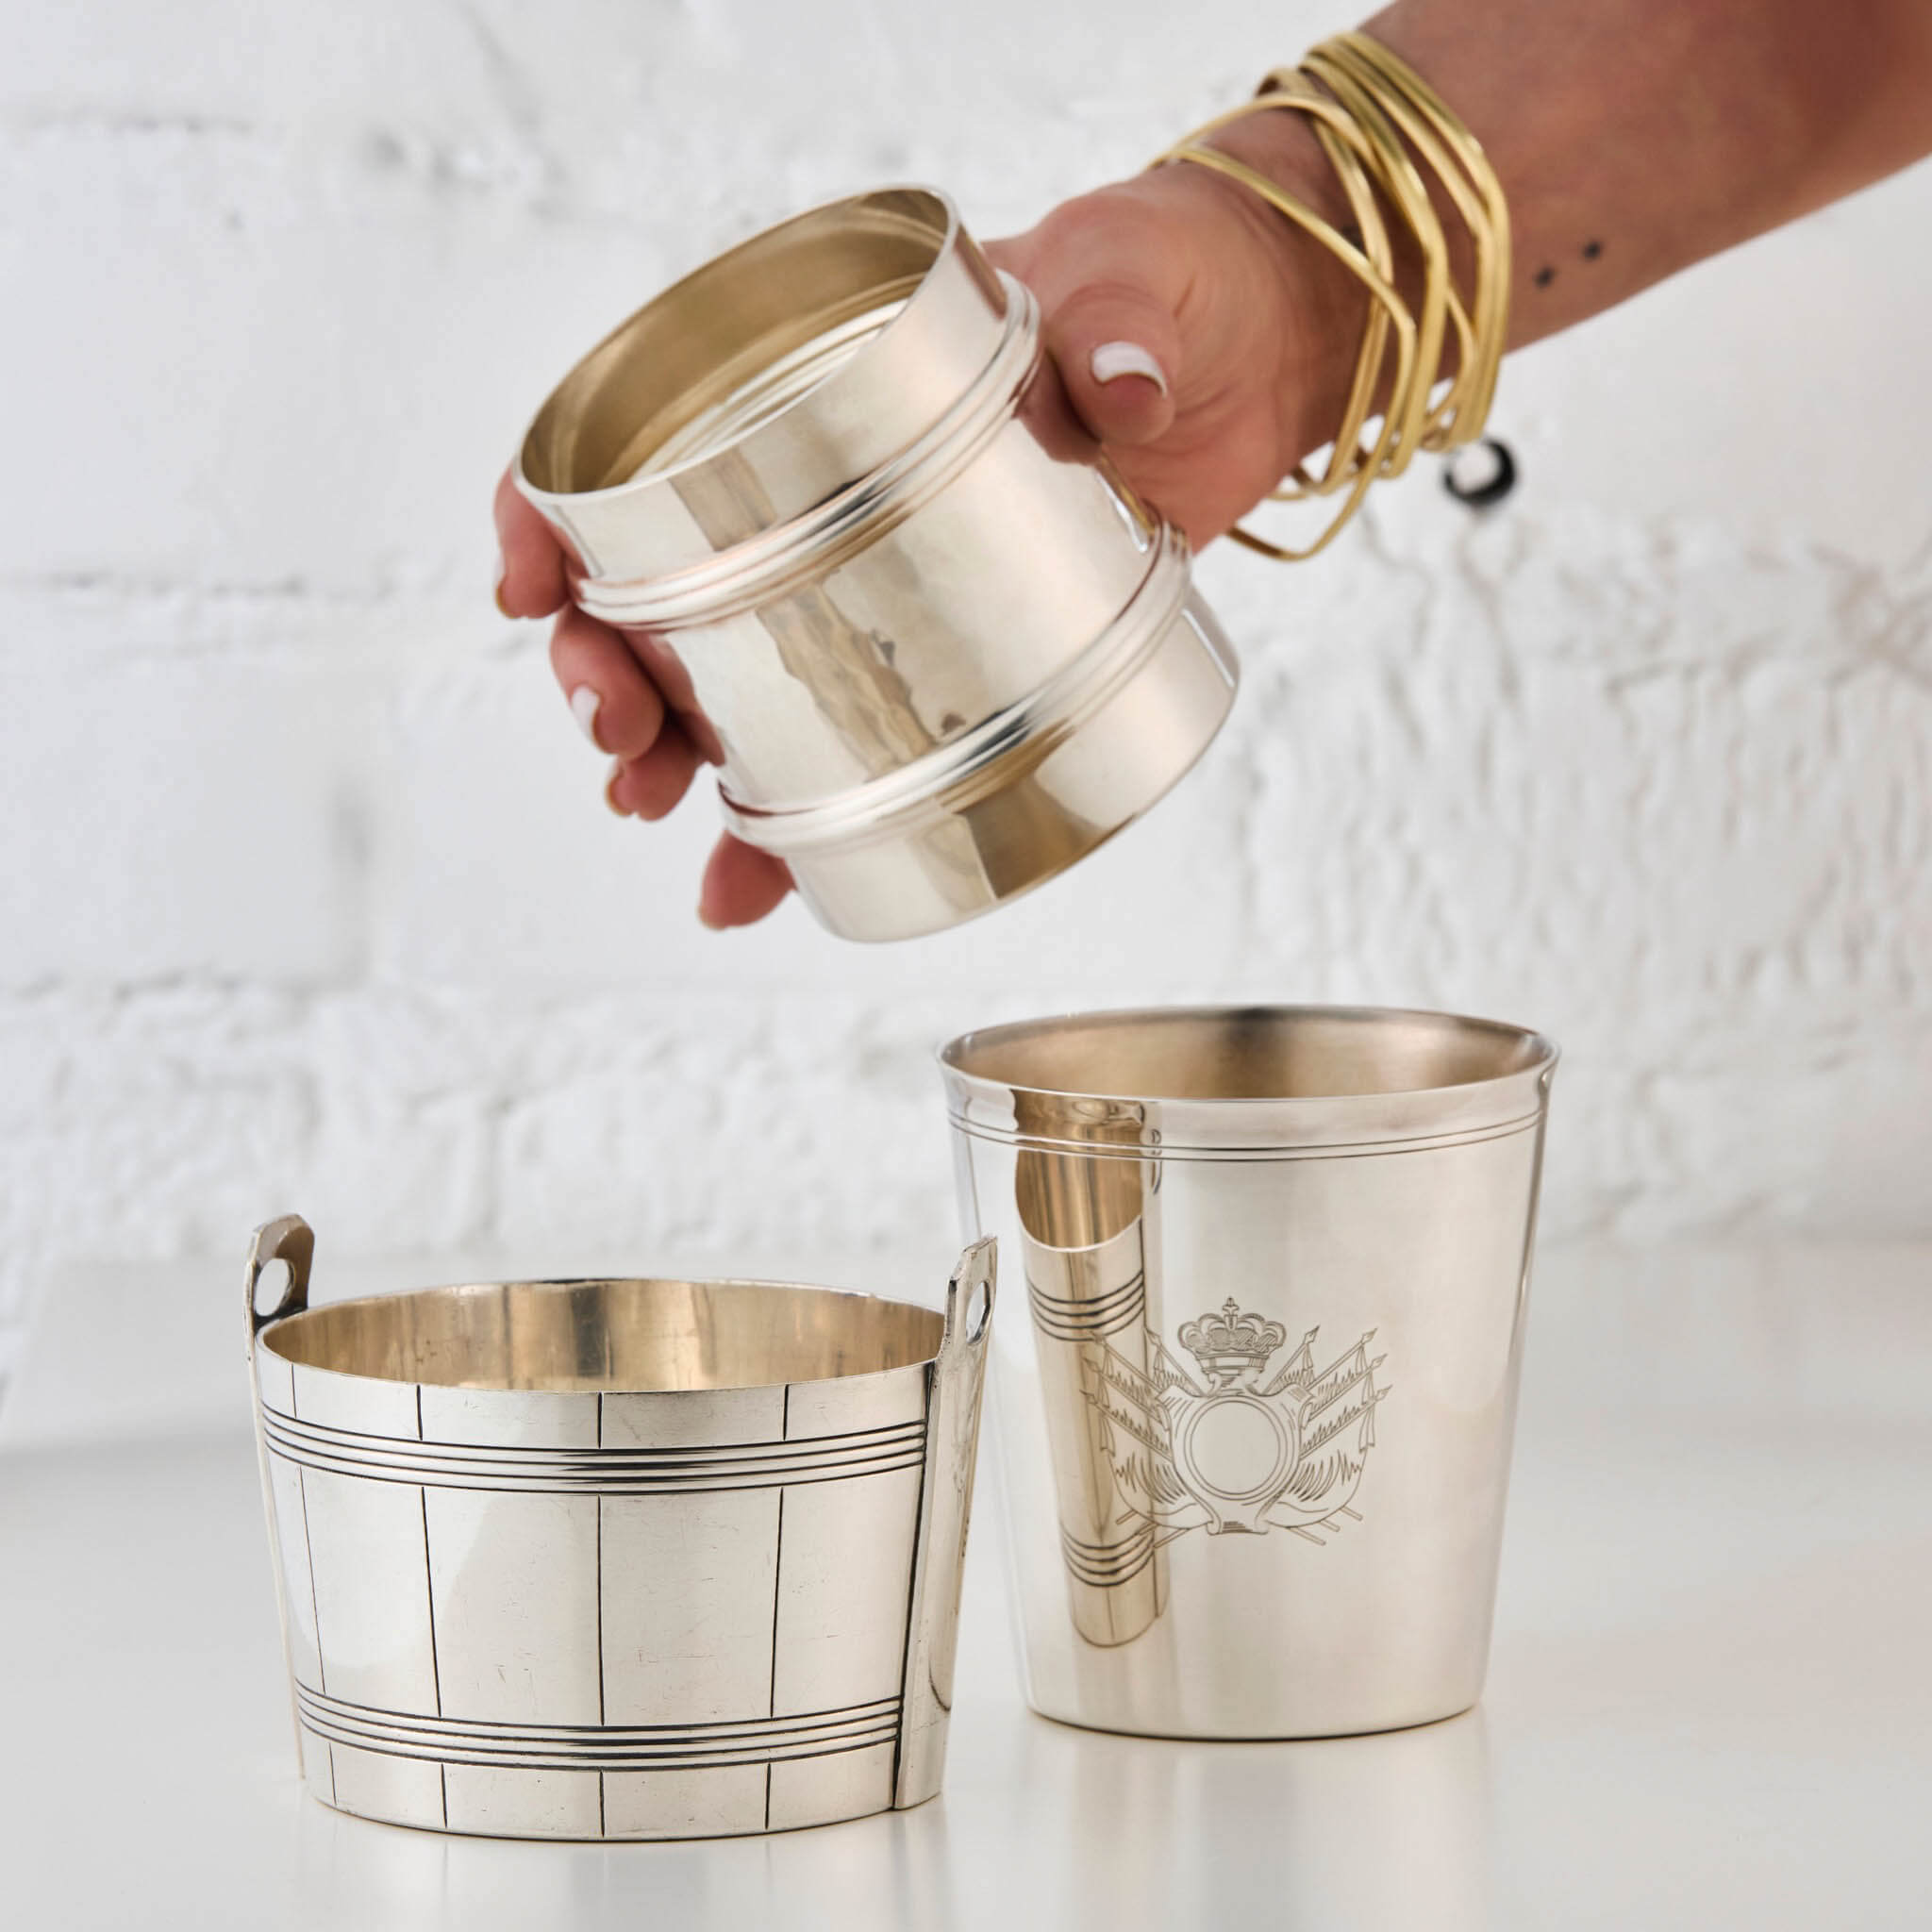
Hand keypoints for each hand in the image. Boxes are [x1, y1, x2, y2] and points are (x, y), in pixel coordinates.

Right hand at [493, 137, 1340, 927]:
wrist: (1252, 357)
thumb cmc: (1168, 279)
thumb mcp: (1133, 274)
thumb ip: (1118, 315)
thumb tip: (1117, 383)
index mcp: (811, 367)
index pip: (629, 425)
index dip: (549, 509)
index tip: (531, 588)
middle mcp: (809, 484)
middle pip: (651, 582)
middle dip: (606, 670)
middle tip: (619, 740)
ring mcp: (868, 580)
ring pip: (724, 681)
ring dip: (670, 758)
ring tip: (655, 814)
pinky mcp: (938, 653)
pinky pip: (840, 749)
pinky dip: (789, 827)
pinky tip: (754, 888)